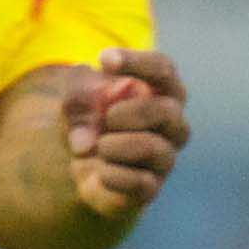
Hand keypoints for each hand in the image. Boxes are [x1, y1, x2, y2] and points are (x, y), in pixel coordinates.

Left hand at [63, 48, 187, 219]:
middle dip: (128, 113)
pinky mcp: (150, 188)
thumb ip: (78, 99)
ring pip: (153, 148)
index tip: (104, 60)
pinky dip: (110, 174)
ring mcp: (165, 158)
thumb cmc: (90, 118)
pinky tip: (100, 171)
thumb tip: (88, 142)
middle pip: (165, 111)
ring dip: (114, 145)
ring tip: (99, 147)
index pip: (163, 69)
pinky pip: (139, 183)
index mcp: (161, 92)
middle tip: (107, 118)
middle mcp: (172, 124)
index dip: (137, 62)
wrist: (83, 162)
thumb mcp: (75, 97)